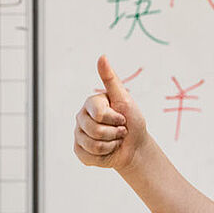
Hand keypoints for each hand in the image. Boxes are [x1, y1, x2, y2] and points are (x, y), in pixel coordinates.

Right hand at [73, 55, 148, 171]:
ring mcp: (78, 134)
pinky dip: (104, 154)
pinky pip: (88, 155)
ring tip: (116, 140)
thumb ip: (111, 79)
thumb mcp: (124, 98)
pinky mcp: (79, 150)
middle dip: (115, 133)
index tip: (123, 117)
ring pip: (92, 144)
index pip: (99, 114)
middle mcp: (81, 117)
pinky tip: (108, 149)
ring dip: (111, 144)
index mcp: (91, 103)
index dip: (116, 118)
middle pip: (95, 130)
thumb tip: (102, 56)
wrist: (135, 145)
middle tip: (121, 130)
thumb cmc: (132, 120)